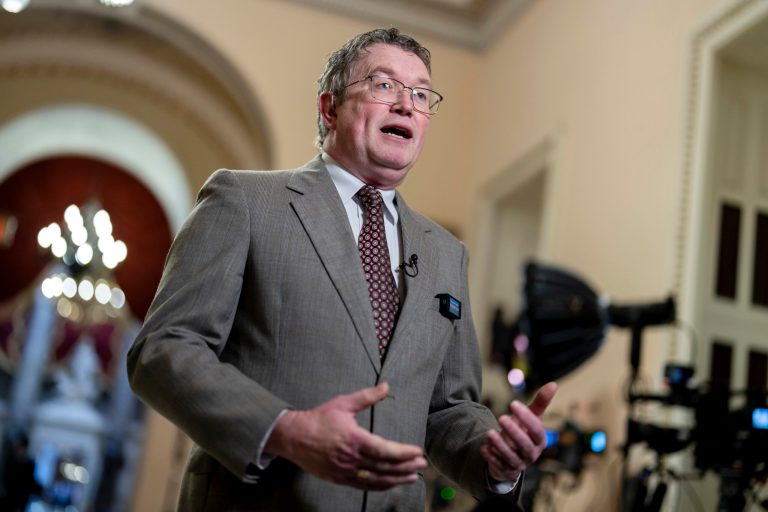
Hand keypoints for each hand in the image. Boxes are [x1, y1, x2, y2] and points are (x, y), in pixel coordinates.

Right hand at [265, 382, 426, 489]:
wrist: (293, 437)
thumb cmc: (318, 418)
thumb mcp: (343, 403)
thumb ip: (367, 396)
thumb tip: (386, 386)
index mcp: (354, 439)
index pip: (384, 450)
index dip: (404, 453)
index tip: (417, 451)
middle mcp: (351, 458)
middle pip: (384, 467)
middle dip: (406, 467)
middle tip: (422, 464)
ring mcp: (345, 471)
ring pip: (376, 479)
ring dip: (397, 479)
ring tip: (413, 477)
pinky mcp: (339, 478)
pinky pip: (364, 486)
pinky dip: (380, 485)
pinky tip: (391, 483)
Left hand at [481, 381, 557, 482]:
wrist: (513, 455)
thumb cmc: (524, 432)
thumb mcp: (531, 418)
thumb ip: (540, 403)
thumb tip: (553, 384)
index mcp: (539, 440)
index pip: (537, 430)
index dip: (526, 417)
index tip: (512, 403)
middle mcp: (531, 454)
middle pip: (525, 445)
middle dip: (514, 432)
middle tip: (501, 417)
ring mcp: (519, 463)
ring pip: (511, 457)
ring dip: (500, 445)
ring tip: (489, 432)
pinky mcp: (506, 470)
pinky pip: (499, 465)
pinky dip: (491, 457)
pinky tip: (483, 448)